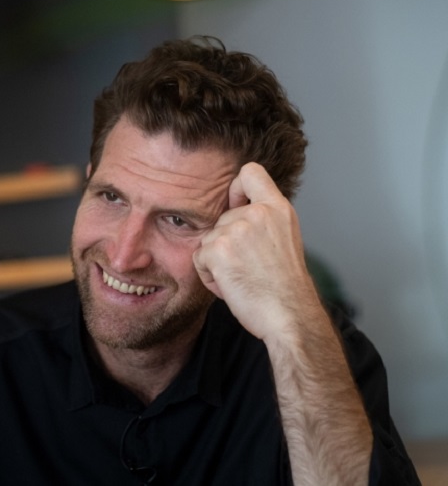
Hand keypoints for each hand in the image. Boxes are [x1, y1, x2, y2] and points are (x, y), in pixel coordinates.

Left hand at [193, 163, 321, 340]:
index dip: (235, 187)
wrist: (290, 316)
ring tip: (242, 278)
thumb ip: (262, 222)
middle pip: (221, 218)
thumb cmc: (285, 288)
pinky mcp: (218, 249)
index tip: (235, 203)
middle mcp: (257, 213)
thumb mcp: (283, 240)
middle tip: (248, 268)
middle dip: (226, 244)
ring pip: (208, 239)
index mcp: (278, 209)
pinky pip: (199, 258)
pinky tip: (231, 285)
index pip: (250, 172)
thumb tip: (235, 209)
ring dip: (217, 262)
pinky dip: (209, 276)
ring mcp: (236, 229)